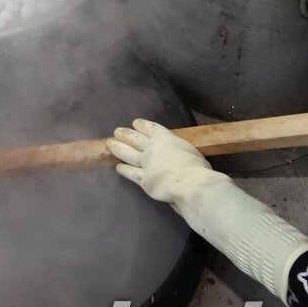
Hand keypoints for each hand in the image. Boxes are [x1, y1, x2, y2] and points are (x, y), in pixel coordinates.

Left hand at [106, 118, 220, 204]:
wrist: (189, 183)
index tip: (136, 123)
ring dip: (118, 148)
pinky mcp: (143, 179)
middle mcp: (152, 148)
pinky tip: (118, 167)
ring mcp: (145, 164)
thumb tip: (176, 156)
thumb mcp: (190, 151)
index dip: (142, 125)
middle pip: (135, 139)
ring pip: (128, 154)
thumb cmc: (197, 167)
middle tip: (117, 131)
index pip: (151, 128)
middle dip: (125, 134)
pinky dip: (124, 169)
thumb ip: (179, 153)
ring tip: (110, 144)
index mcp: (166, 138)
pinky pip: (131, 173)